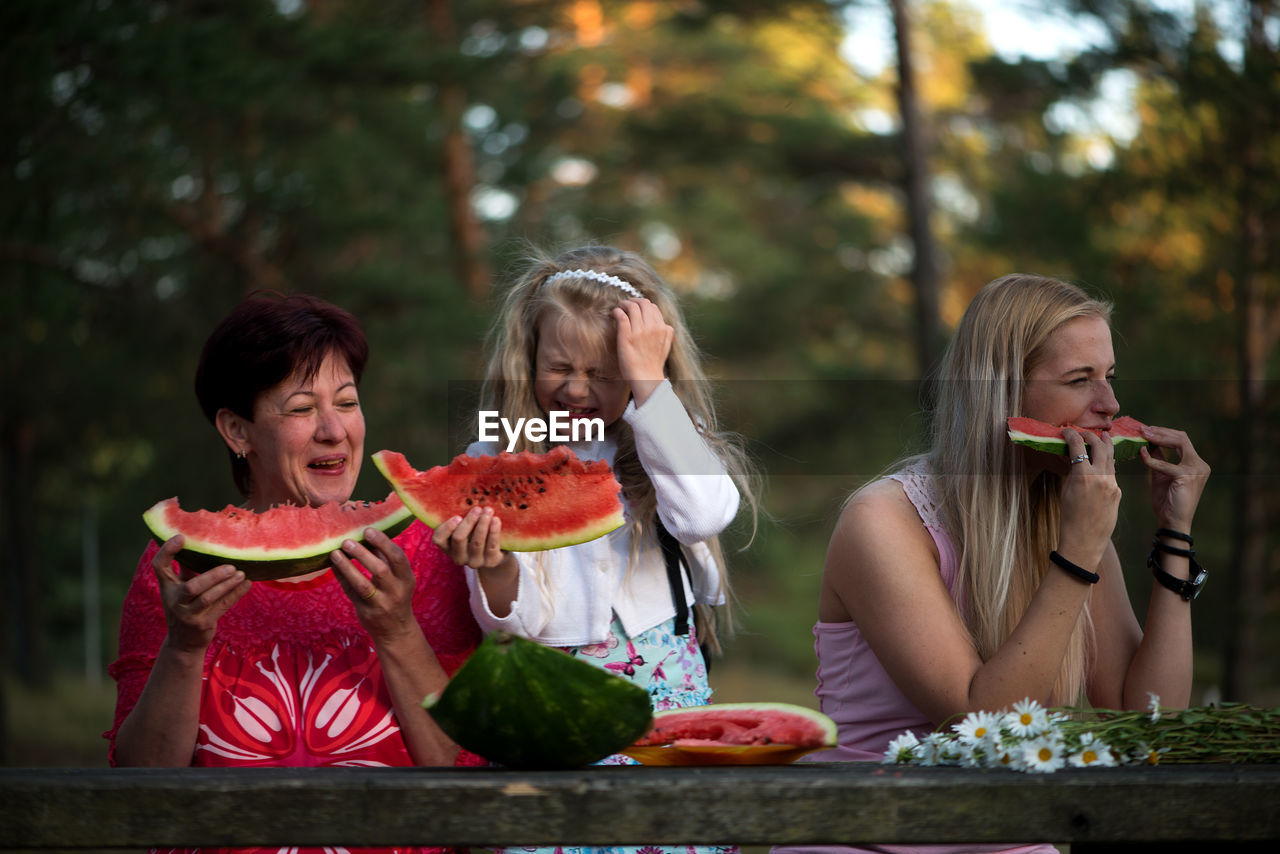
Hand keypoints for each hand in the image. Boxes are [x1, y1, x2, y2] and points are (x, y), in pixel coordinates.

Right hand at [153, 535, 250, 655]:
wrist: (183, 643)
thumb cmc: (185, 608)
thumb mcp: (181, 590)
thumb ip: (188, 570)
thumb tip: (203, 545)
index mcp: (167, 588)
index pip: (159, 566)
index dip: (167, 551)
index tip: (181, 536)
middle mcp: (174, 601)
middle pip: (191, 586)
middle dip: (213, 576)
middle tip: (231, 566)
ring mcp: (188, 615)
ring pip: (209, 598)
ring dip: (227, 585)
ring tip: (241, 574)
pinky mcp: (202, 625)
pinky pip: (222, 606)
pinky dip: (236, 594)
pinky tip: (247, 584)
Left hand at [331, 528, 417, 641]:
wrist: (396, 631)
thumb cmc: (396, 597)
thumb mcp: (400, 580)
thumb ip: (388, 560)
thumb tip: (369, 536)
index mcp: (407, 579)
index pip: (397, 558)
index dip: (383, 542)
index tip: (368, 531)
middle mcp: (396, 592)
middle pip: (380, 570)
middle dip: (363, 554)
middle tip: (347, 541)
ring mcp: (381, 604)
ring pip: (362, 584)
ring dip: (348, 567)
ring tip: (336, 553)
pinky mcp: (366, 613)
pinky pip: (351, 593)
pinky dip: (342, 578)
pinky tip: (334, 566)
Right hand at [432, 506, 507, 569]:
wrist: (497, 552)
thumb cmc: (476, 531)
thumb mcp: (466, 525)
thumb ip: (460, 514)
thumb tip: (458, 485)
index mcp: (448, 547)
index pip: (438, 539)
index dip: (446, 528)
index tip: (457, 516)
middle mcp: (458, 557)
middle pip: (459, 539)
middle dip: (469, 522)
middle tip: (477, 508)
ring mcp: (474, 562)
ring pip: (476, 543)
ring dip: (482, 524)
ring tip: (488, 510)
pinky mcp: (490, 562)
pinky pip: (491, 546)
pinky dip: (493, 531)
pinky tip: (496, 520)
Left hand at [612, 297, 672, 405]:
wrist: (646, 379)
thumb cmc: (653, 365)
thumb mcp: (666, 346)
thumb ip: (667, 334)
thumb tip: (665, 325)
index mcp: (663, 329)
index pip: (653, 307)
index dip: (642, 305)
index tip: (635, 309)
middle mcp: (653, 327)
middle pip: (643, 303)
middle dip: (632, 301)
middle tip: (624, 305)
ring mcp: (639, 331)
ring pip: (632, 306)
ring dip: (623, 304)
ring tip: (617, 309)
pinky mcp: (626, 336)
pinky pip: (621, 315)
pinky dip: (616, 311)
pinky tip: (613, 314)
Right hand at [1056, 428, 1121, 570]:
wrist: (1085, 540)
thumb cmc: (1070, 516)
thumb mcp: (1066, 490)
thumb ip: (1072, 471)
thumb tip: (1073, 456)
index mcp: (1083, 476)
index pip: (1078, 446)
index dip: (1071, 434)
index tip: (1066, 430)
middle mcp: (1101, 477)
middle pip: (1100, 446)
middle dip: (1091, 436)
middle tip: (1084, 432)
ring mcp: (1112, 484)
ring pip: (1111, 457)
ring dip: (1104, 446)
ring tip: (1100, 438)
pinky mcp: (1118, 492)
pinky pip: (1113, 473)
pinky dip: (1107, 464)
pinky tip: (1102, 462)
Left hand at [1140, 424, 1209, 531]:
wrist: (1172, 521)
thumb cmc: (1166, 501)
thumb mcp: (1160, 474)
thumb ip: (1158, 458)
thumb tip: (1149, 442)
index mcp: (1196, 464)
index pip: (1182, 440)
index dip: (1164, 433)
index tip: (1146, 430)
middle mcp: (1200, 465)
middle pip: (1182, 437)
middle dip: (1161, 431)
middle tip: (1142, 429)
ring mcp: (1196, 470)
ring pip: (1179, 443)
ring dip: (1159, 437)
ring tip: (1142, 434)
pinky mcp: (1187, 476)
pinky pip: (1166, 463)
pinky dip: (1152, 459)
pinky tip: (1142, 455)